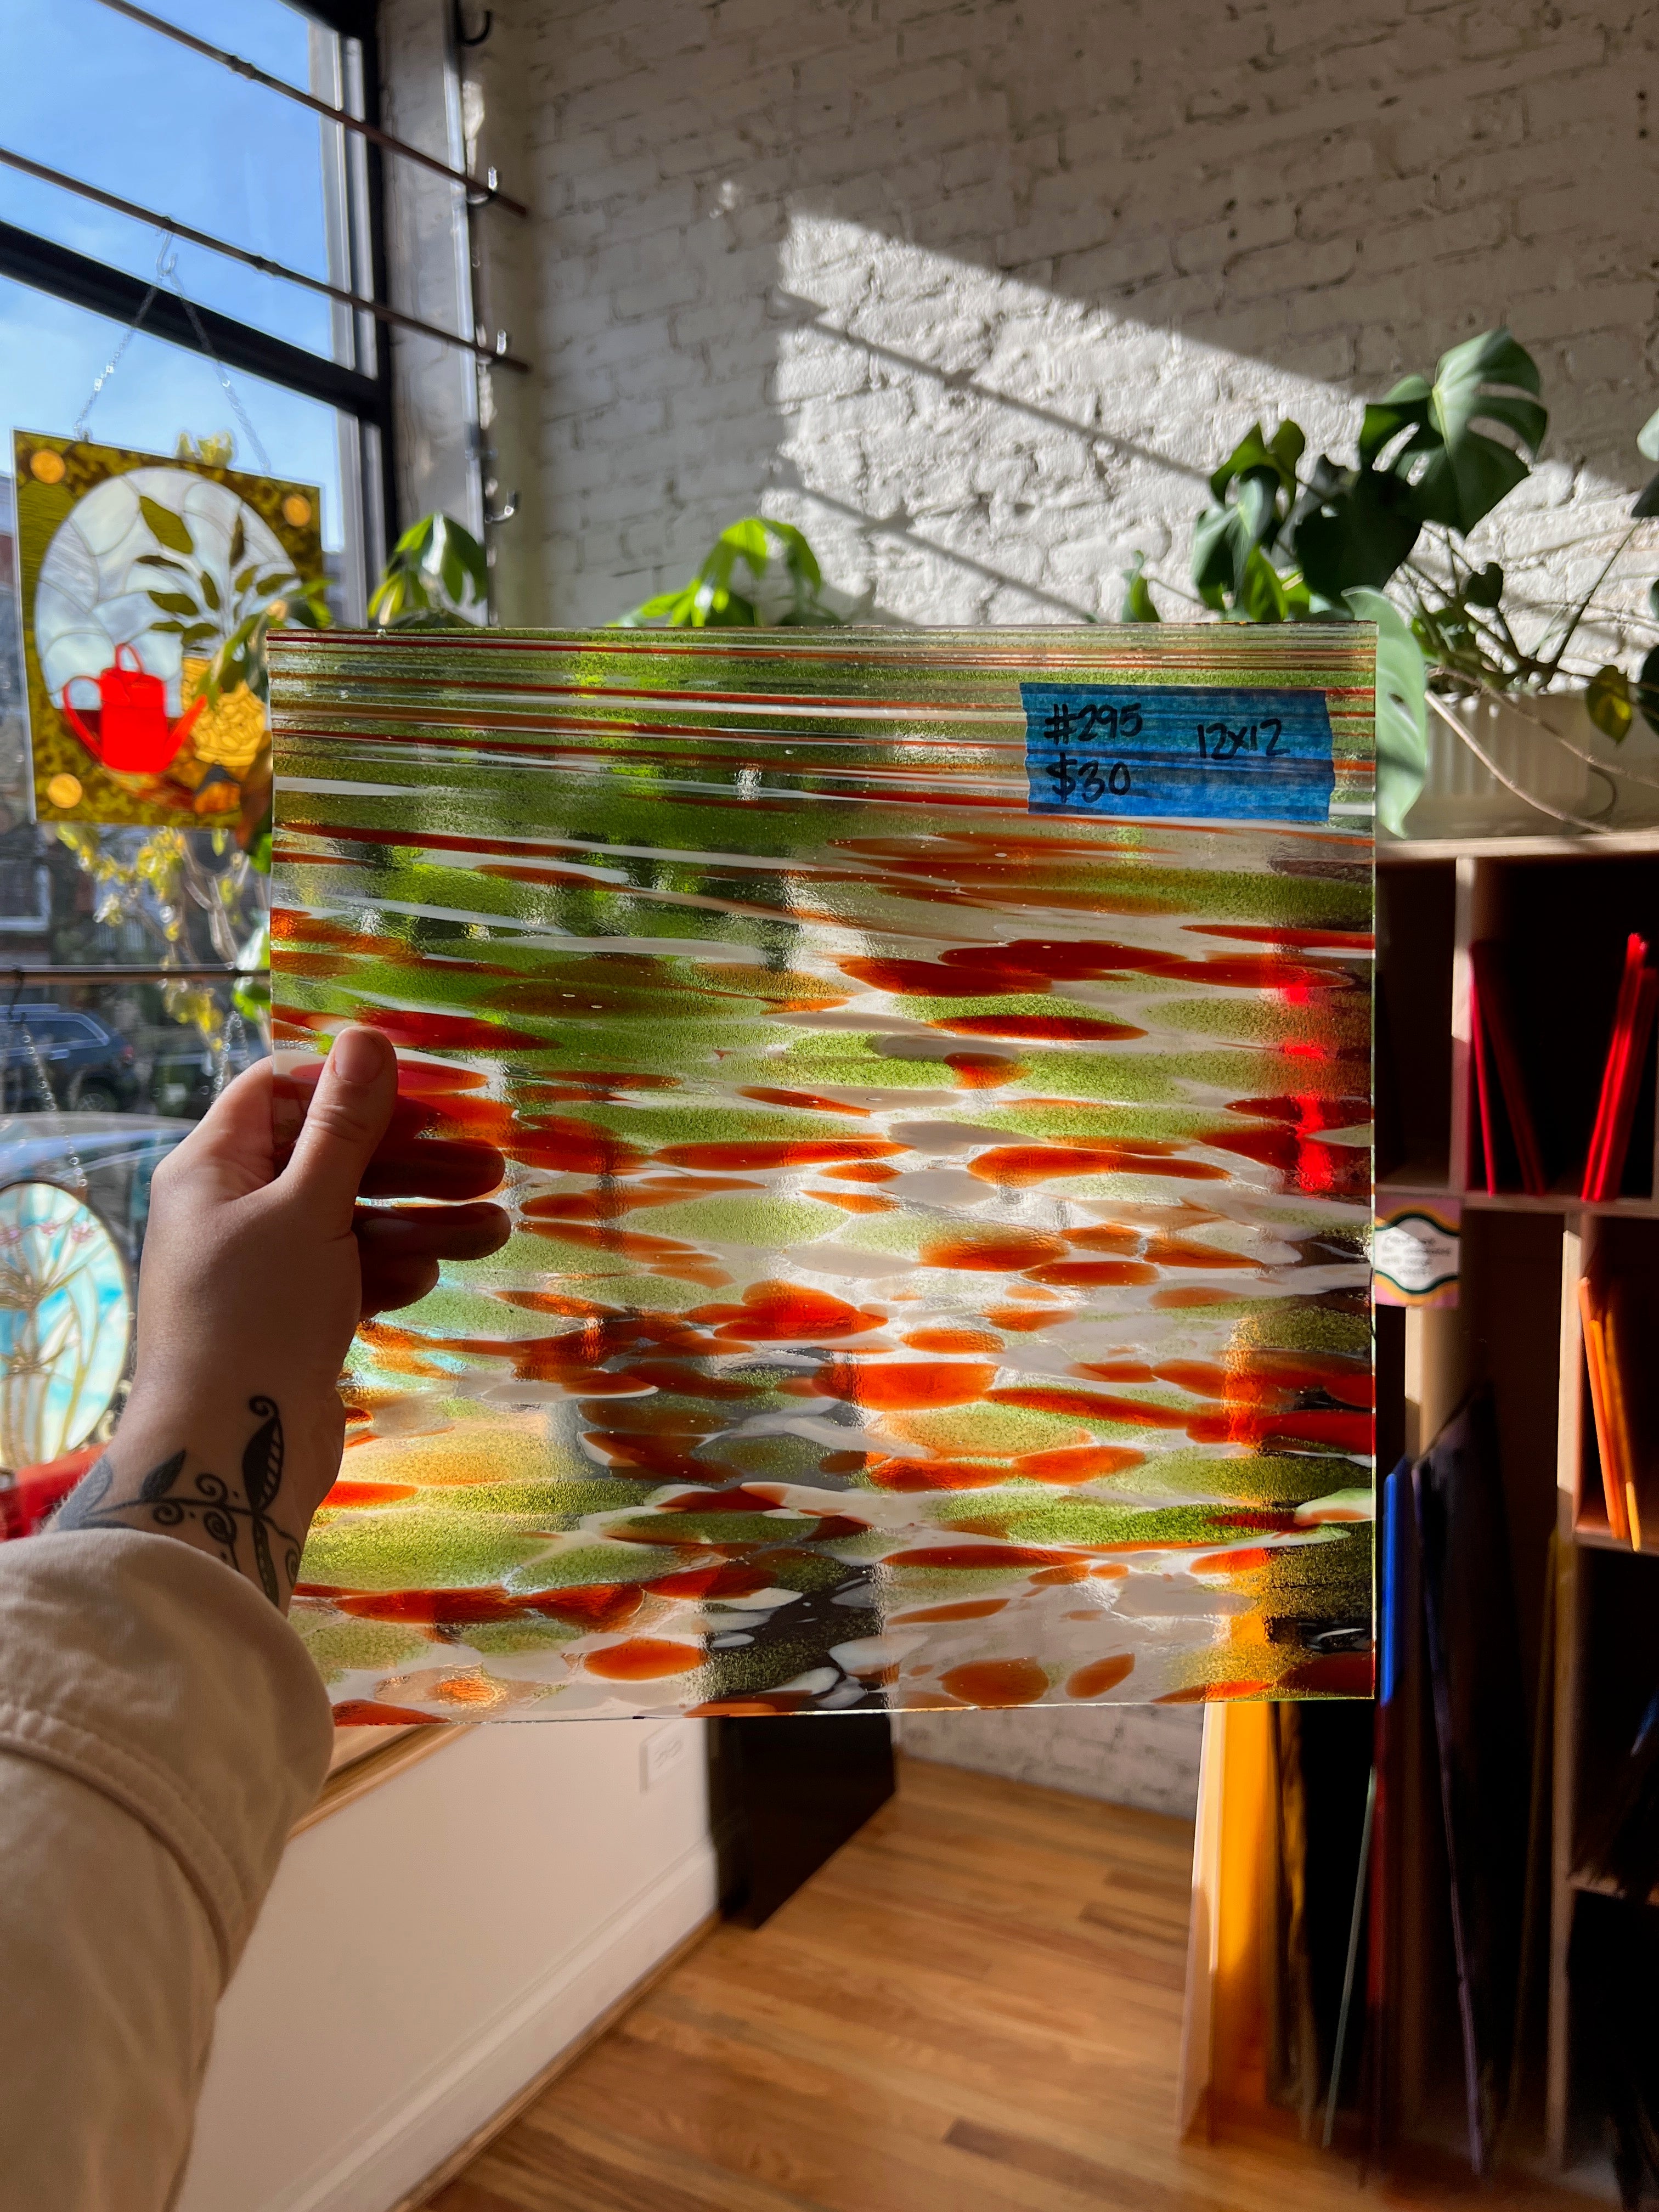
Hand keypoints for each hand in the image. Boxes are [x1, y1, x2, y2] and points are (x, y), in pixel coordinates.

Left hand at [51, 1027, 509, 1607]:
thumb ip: (344, 1124)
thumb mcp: (308, 1206)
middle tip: (490, 1163)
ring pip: (352, 1220)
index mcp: (212, 1167)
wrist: (229, 1454)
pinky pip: (349, 1273)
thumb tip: (366, 1036)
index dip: (354, 1086)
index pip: (282, 1091)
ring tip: (495, 1228)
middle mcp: (230, 1209)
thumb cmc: (257, 1317)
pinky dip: (391, 1271)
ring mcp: (261, 1267)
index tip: (429, 1097)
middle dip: (413, 1161)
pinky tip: (430, 1278)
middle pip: (332, 1157)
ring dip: (421, 1219)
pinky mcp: (291, 1318)